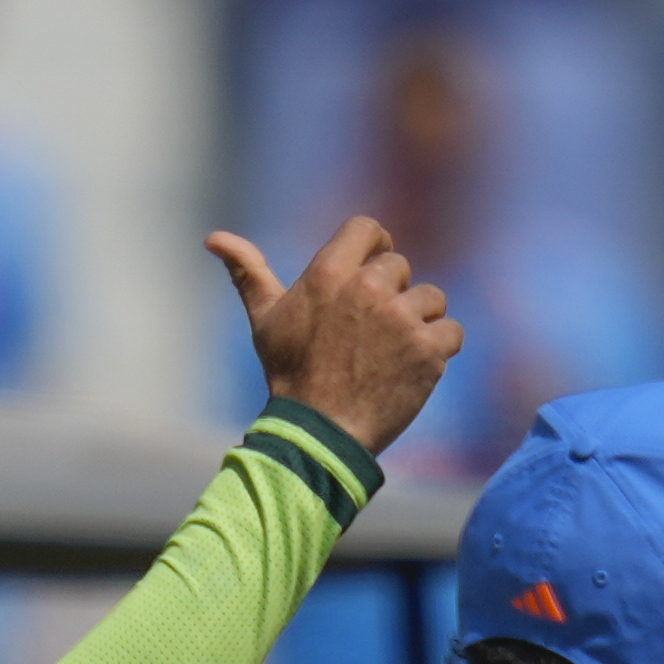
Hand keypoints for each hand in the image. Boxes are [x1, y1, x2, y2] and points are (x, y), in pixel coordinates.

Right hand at [209, 218, 462, 456]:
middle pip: (399, 267)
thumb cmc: (289, 374)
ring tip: (390, 353)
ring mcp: (401, 319)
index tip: (369, 274)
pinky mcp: (428, 350)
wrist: (318, 435)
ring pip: (430, 298)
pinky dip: (438, 349)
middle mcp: (368, 289)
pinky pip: (451, 331)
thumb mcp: (264, 320)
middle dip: (390, 295)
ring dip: (417, 322)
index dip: (373, 247)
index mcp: (329, 273)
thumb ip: (248, 272)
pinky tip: (411, 368)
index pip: (368, 229)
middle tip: (368, 334)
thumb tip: (212, 237)